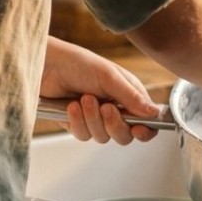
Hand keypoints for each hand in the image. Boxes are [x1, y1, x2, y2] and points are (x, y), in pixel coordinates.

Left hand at [39, 37, 160, 144]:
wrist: (47, 65)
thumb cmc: (78, 63)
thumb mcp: (109, 77)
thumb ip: (132, 97)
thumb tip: (154, 112)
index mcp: (128, 95)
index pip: (146, 121)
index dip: (145, 129)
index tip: (139, 129)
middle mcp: (115, 108)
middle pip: (125, 135)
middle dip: (114, 124)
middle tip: (106, 108)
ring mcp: (95, 118)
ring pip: (103, 137)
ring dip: (93, 119)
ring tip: (84, 98)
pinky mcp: (77, 123)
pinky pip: (83, 135)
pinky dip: (78, 122)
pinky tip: (71, 106)